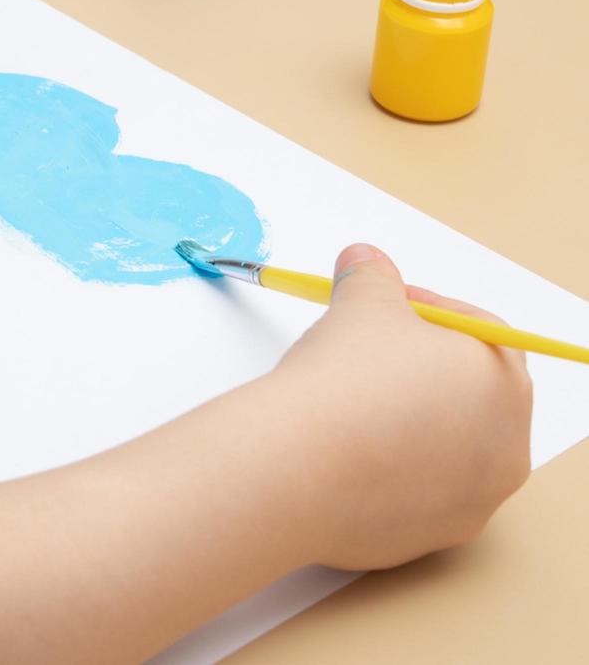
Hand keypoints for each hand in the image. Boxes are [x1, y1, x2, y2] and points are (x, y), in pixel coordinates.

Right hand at [266, 243, 531, 569]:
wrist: (296, 466)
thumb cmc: (345, 380)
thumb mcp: (361, 303)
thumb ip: (371, 276)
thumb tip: (364, 261)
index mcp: (505, 385)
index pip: (480, 332)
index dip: (427, 309)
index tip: (383, 305)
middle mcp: (505, 451)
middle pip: (465, 395)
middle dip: (416, 368)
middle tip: (363, 351)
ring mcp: (469, 503)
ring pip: (438, 449)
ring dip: (400, 422)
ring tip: (344, 404)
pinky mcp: (424, 539)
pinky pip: (407, 492)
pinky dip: (379, 469)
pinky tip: (336, 451)